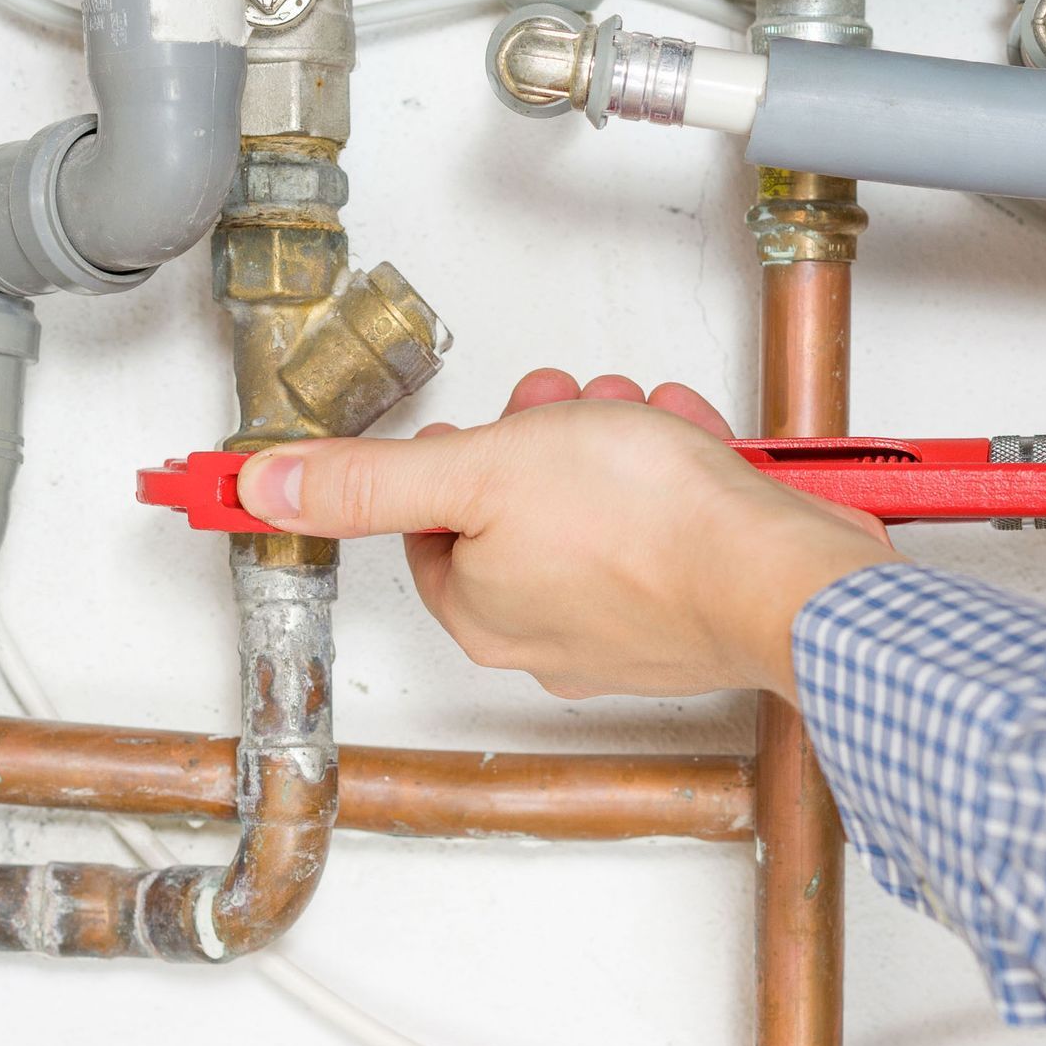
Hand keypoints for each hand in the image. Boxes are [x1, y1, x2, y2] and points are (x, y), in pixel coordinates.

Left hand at [234, 371, 900, 702]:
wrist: (782, 574)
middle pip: (521, 513)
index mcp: (480, 611)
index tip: (498, 423)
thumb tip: (263, 489)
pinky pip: (669, 532)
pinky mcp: (696, 615)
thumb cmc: (652, 530)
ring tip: (646, 419)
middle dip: (550, 442)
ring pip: (600, 514)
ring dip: (618, 447)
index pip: (434, 524)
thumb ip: (369, 480)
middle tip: (576, 408)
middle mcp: (548, 637)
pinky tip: (695, 447)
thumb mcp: (483, 470)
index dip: (466, 456)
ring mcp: (629, 631)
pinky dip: (680, 478)